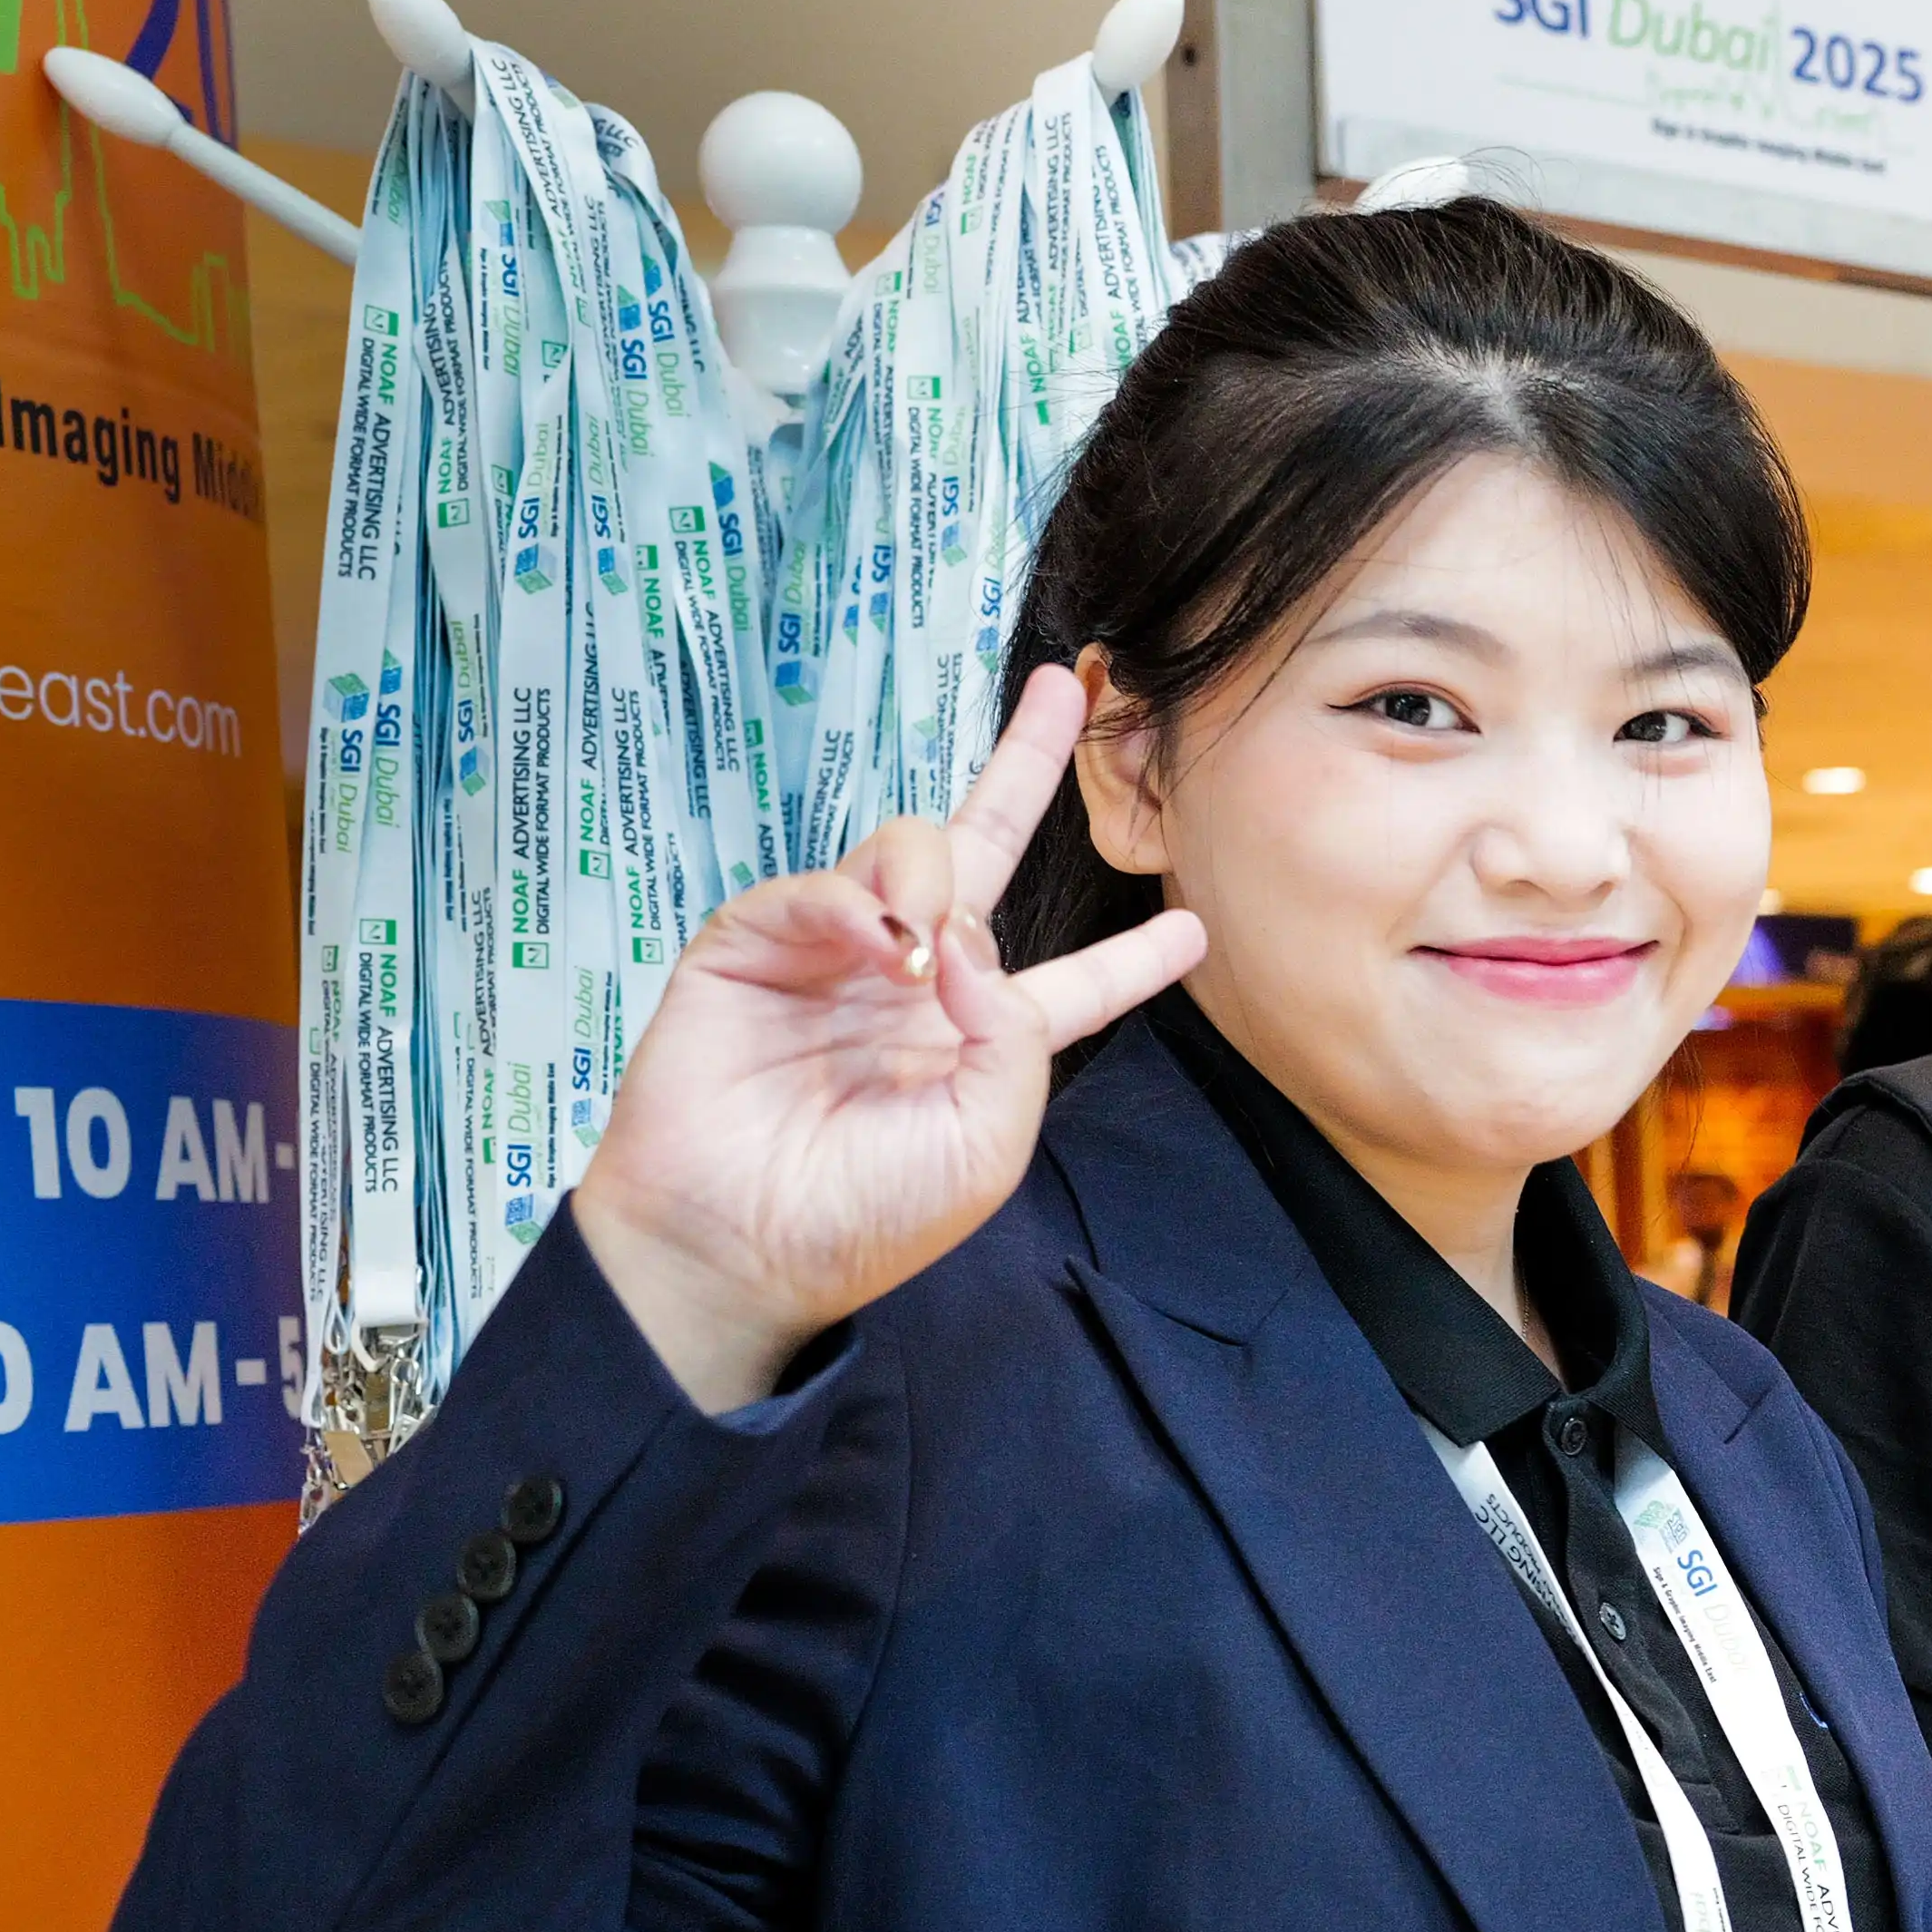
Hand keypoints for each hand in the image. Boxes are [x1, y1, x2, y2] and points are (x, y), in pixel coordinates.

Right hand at [565, 668, 1203, 1410]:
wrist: (735, 1242)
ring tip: (914, 943)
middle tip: (1062, 689)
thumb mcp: (985, 1141)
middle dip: (1022, 767)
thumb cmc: (865, 1214)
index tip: (1196, 930)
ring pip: (908, 849)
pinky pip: (821, 885)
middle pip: (983, 852)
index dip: (1132, 958)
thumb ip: (1012, 1037)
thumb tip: (965, 939)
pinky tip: (873, 944)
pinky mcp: (757, 943)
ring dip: (927, 874)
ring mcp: (836, 954)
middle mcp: (916, 980)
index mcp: (982, 1039)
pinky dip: (853, 903)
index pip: (1074, 984)